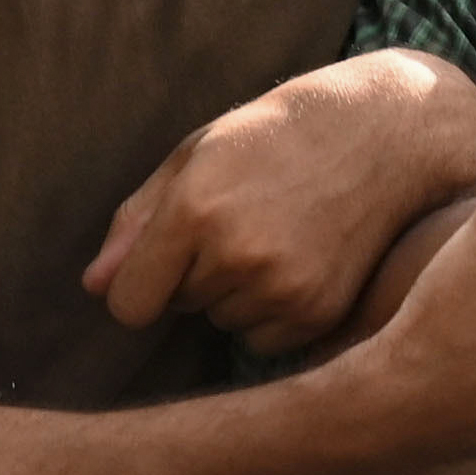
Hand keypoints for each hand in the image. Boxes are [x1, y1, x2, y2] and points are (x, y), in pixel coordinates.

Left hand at [90, 52, 475, 345]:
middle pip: (179, 308)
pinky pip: (265, 341)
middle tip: (243, 218)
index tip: (159, 265)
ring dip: (236, 293)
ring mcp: (283, 288)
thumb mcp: (195, 154)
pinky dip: (273, 312)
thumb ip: (136, 221)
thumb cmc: (275, 134)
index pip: (129, 305)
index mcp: (195, 209)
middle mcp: (237, 254)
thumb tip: (93, 287)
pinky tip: (300, 260)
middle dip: (195, 274)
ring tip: (277, 234)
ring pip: (224, 324)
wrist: (382, 133)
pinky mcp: (320, 312)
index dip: (137, 288)